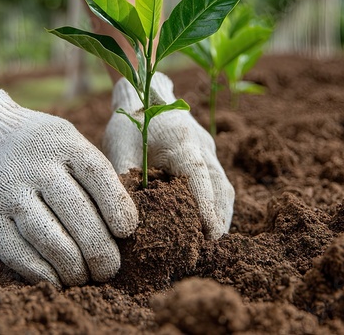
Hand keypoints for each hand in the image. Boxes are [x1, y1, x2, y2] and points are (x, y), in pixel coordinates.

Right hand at [0, 90, 137, 286]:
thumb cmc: (41, 145)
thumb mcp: (70, 140)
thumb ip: (93, 172)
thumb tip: (124, 222)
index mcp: (64, 143)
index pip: (97, 175)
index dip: (117, 206)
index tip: (127, 231)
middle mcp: (36, 166)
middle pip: (76, 211)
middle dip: (99, 249)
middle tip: (111, 268)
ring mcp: (9, 192)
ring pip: (48, 237)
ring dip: (73, 266)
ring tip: (86, 277)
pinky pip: (16, 253)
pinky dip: (40, 273)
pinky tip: (57, 280)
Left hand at [103, 73, 233, 238]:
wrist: (144, 94)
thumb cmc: (130, 122)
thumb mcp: (120, 151)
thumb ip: (124, 183)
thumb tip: (123, 220)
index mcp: (183, 144)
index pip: (202, 181)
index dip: (208, 211)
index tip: (210, 238)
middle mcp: (203, 146)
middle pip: (221, 189)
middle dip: (218, 220)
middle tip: (209, 250)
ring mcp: (209, 148)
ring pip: (224, 186)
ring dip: (220, 214)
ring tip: (211, 242)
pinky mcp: (207, 151)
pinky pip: (219, 181)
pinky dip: (216, 202)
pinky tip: (206, 220)